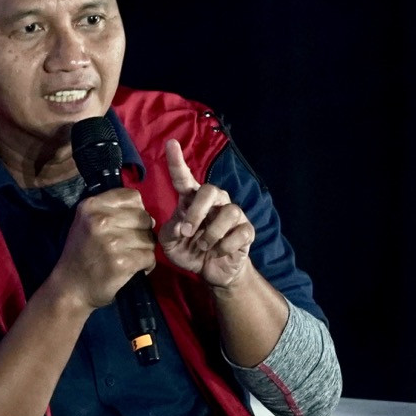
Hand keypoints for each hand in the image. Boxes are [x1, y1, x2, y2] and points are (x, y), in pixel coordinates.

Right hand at [50, 188, 156, 310]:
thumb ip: (113, 211)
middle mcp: (100, 220)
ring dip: (144, 250)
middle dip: (142, 232)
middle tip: (128, 246)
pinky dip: (146, 265)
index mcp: (91, 205)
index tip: (127, 225)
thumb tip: (151, 218)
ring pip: (149, 239)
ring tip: (129, 258)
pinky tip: (134, 269)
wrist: (70, 288)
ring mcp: (111, 241)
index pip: (133, 197)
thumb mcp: (87, 222)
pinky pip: (149, 257)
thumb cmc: (81, 253)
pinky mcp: (122, 262)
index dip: (136, 211)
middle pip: (143, 218)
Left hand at [159, 139, 254, 288]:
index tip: (171, 144)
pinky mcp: (246, 230)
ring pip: (229, 211)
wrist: (212, 272)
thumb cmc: (189, 251)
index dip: (177, 161)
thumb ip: (169, 233)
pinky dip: (226, 245)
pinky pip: (240, 232)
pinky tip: (219, 252)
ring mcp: (232, 214)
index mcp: (191, 200)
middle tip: (187, 231)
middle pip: (210, 190)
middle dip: (197, 211)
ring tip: (203, 246)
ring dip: (212, 233)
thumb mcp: (170, 245)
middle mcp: (214, 202)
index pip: (184, 178)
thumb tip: (180, 225)